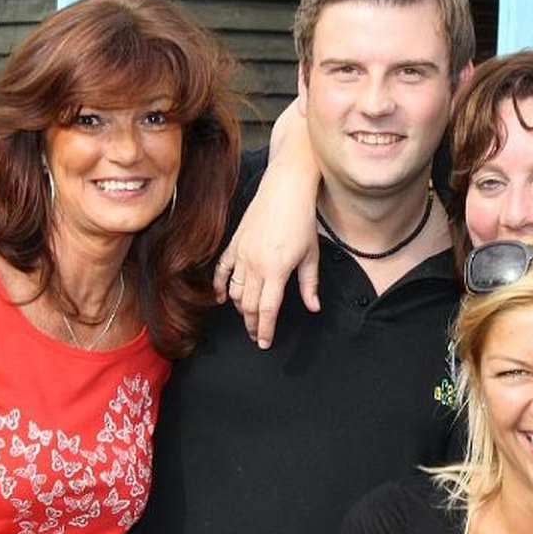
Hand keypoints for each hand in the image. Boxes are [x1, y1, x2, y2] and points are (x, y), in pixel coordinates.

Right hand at [211, 104, 321, 348]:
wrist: (285, 190)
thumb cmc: (301, 221)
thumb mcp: (311, 256)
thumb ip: (310, 285)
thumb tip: (313, 307)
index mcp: (276, 271)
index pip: (267, 310)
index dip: (266, 330)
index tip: (265, 343)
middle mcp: (255, 265)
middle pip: (248, 305)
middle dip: (252, 324)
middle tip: (257, 336)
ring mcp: (241, 254)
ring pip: (234, 291)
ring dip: (240, 309)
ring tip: (247, 319)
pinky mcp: (235, 243)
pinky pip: (222, 270)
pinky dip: (219, 286)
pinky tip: (221, 299)